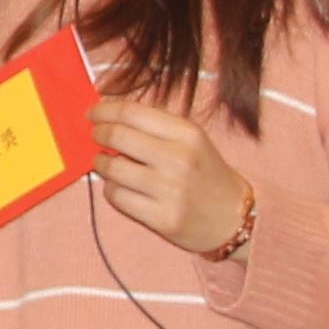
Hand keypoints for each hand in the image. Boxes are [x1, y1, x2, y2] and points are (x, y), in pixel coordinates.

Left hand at [91, 97, 253, 255]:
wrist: (235, 217)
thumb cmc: (206, 173)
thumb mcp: (192, 140)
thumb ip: (155, 126)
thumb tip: (109, 114)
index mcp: (187, 134)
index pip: (132, 112)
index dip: (105, 110)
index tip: (92, 113)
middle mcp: (178, 159)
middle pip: (116, 136)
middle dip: (98, 133)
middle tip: (95, 135)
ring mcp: (169, 191)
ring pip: (111, 168)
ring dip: (101, 163)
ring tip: (105, 162)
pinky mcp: (161, 218)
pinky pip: (117, 197)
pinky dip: (111, 188)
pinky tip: (120, 185)